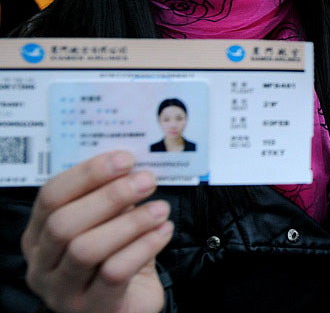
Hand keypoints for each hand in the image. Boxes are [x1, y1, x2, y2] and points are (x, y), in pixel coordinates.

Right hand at [21, 151, 172, 312]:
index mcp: (39, 234)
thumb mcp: (108, 224)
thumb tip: (135, 165)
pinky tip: (163, 232)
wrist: (128, 305)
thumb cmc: (116, 256)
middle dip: (109, 196)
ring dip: (130, 222)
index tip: (125, 158)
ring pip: (86, 249)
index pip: (51, 196)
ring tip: (160, 209)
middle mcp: (42, 264)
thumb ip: (112, 197)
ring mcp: (62, 291)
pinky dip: (143, 246)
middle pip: (63, 223)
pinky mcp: (92, 308)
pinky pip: (115, 272)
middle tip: (147, 181)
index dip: (88, 173)